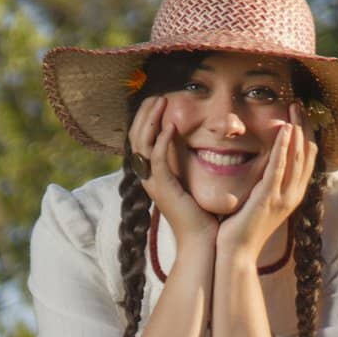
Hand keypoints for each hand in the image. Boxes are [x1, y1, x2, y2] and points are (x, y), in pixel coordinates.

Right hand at [127, 96, 217, 245]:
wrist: (202, 241)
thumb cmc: (201, 215)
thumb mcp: (192, 181)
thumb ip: (188, 162)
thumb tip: (198, 142)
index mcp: (153, 174)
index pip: (141, 139)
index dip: (146, 117)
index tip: (158, 99)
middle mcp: (148, 177)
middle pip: (136, 137)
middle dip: (145, 113)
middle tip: (157, 95)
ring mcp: (153, 184)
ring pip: (142, 145)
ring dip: (151, 120)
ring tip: (161, 102)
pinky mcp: (164, 190)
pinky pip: (157, 160)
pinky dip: (162, 141)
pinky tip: (171, 126)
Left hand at [215, 101, 316, 261]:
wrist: (236, 253)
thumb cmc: (243, 229)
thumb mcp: (261, 202)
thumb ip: (266, 183)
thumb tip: (264, 164)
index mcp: (293, 195)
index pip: (307, 159)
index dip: (306, 135)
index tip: (301, 115)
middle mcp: (293, 195)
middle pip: (306, 154)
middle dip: (304, 126)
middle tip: (298, 104)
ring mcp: (283, 197)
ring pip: (296, 157)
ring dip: (296, 130)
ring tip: (293, 109)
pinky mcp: (268, 198)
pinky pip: (278, 168)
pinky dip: (283, 148)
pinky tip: (284, 130)